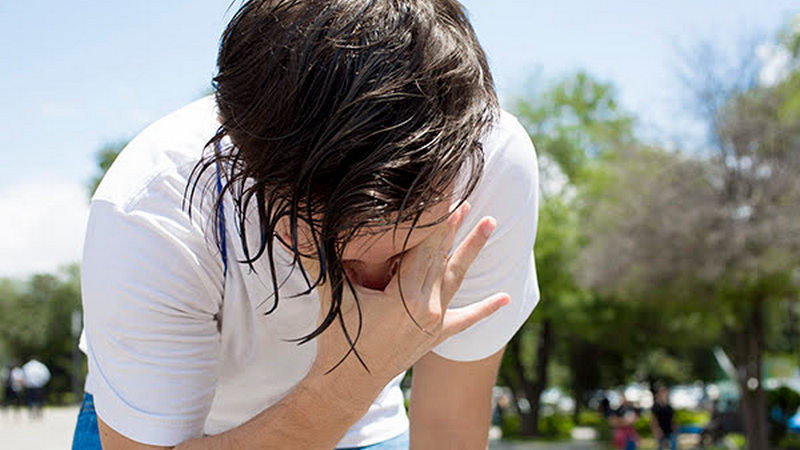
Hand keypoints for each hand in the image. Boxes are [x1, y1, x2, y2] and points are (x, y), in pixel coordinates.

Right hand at [308, 203, 509, 381]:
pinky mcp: (435, 336)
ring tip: (490, 224)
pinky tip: (505, 299)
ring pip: (456, 279)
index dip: (433, 219)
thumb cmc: (338, 340)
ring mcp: (433, 323)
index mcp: (404, 298)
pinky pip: (465, 320)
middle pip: (441, 258)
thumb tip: (290, 230)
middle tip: (467, 197)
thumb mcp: (331, 296)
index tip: (444, 194)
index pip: (422, 248)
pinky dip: (484, 310)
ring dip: (471, 251)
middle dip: (453, 226)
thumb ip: (315, 259)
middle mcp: (426, 309)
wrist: (347, 384)